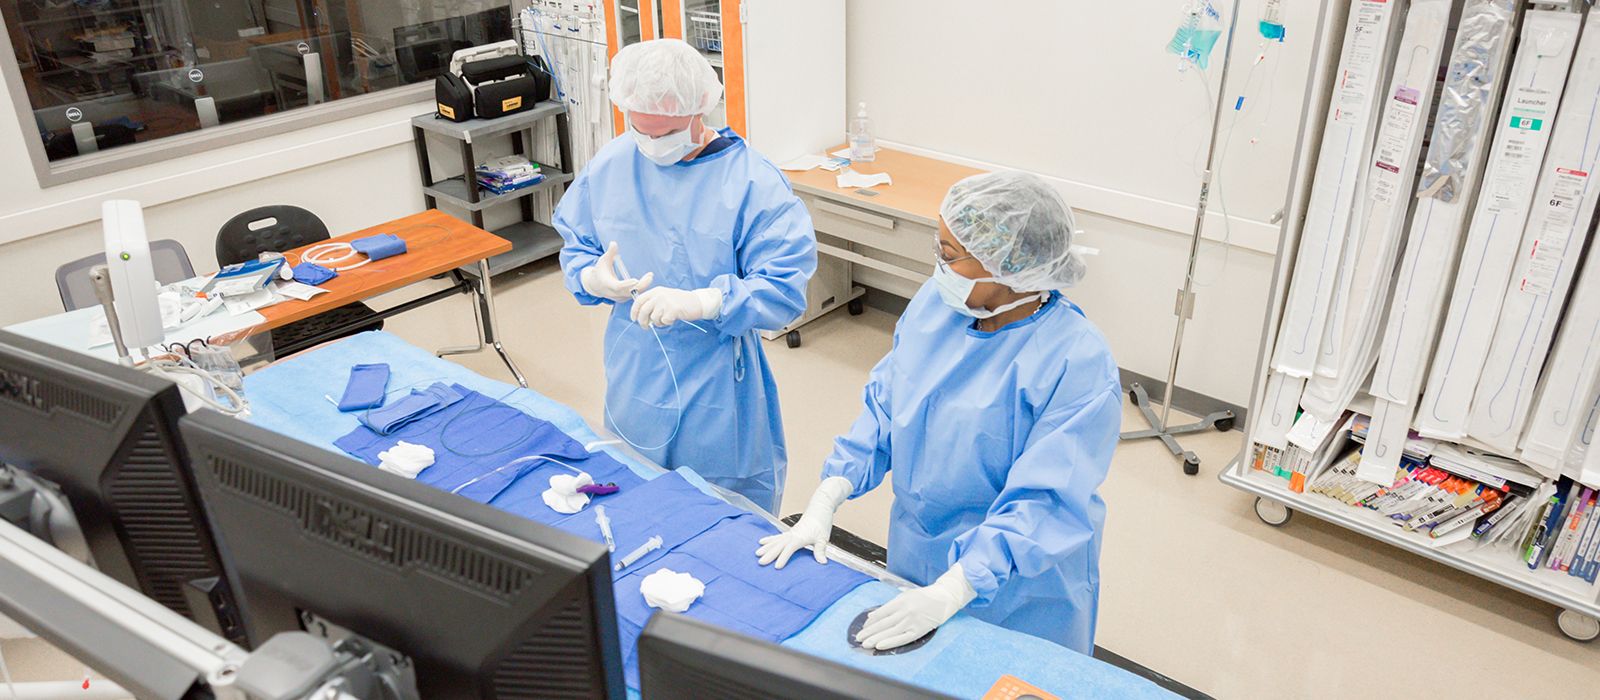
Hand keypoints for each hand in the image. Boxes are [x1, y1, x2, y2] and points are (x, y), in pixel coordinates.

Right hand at [580, 242, 652, 301]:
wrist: (595, 285)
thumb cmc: (600, 270)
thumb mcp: (603, 260)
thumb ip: (610, 253)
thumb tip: (614, 243)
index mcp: (608, 284)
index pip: (618, 286)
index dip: (627, 284)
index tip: (636, 280)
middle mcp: (613, 293)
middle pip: (629, 292)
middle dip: (641, 285)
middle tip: (650, 277)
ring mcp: (619, 298)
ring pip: (633, 294)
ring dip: (643, 286)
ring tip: (650, 276)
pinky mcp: (623, 299)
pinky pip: (633, 295)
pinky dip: (640, 288)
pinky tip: (646, 280)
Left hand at [631, 287, 722, 328]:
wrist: (697, 302)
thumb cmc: (681, 302)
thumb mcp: (665, 297)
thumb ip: (653, 304)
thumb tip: (642, 316)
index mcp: (656, 291)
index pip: (639, 300)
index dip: (634, 310)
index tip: (633, 318)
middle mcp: (659, 295)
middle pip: (644, 311)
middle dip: (642, 321)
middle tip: (645, 327)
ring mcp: (666, 302)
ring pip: (654, 318)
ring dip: (659, 323)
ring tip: (666, 319)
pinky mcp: (672, 310)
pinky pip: (664, 321)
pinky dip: (667, 323)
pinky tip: (673, 319)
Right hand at [756, 476, 852, 567]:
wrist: (820, 508)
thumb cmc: (822, 522)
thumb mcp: (823, 537)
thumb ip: (820, 550)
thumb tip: (822, 562)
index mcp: (800, 537)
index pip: (789, 548)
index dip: (783, 557)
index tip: (777, 566)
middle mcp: (793, 535)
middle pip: (779, 545)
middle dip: (769, 554)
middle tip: (761, 562)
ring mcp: (790, 533)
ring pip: (776, 540)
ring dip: (766, 547)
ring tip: (757, 553)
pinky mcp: (790, 532)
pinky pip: (777, 536)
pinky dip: (770, 539)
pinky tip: (762, 542)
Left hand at [855, 564, 976, 649]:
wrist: (944, 598)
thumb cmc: (923, 597)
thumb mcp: (905, 596)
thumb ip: (890, 606)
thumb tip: (873, 615)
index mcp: (900, 601)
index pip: (880, 613)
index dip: (870, 621)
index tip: (863, 627)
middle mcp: (905, 611)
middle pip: (883, 624)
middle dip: (869, 632)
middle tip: (858, 638)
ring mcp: (912, 622)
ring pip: (890, 632)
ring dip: (876, 638)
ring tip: (865, 644)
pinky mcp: (919, 631)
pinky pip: (902, 638)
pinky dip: (890, 642)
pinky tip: (881, 645)